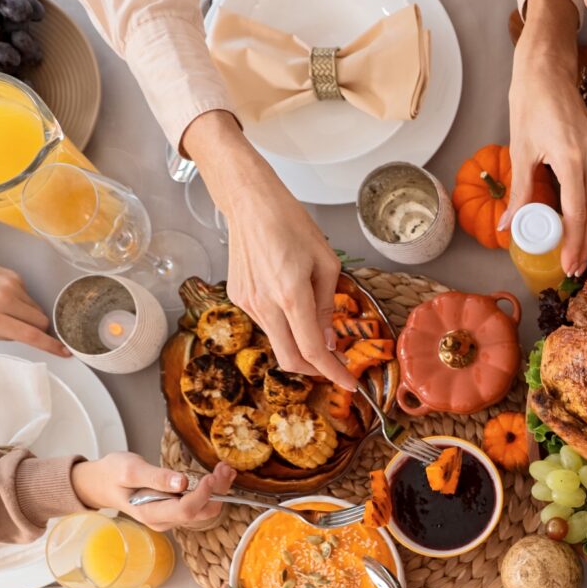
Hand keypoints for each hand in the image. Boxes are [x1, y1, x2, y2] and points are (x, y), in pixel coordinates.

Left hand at [0, 254, 67, 355]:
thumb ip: (0, 336)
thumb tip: (24, 335)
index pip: (30, 335)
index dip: (50, 346)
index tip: (65, 353)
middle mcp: (4, 300)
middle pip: (41, 321)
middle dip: (39, 330)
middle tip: (25, 330)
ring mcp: (11, 285)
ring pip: (38, 308)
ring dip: (30, 316)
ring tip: (10, 313)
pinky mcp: (14, 275)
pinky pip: (29, 296)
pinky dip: (22, 302)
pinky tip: (5, 299)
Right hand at [70, 455, 235, 530]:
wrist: (101, 483)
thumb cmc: (112, 475)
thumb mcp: (130, 470)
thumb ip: (155, 477)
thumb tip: (181, 482)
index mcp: (150, 514)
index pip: (185, 510)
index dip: (202, 495)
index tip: (211, 476)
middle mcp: (164, 520)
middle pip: (200, 512)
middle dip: (217, 491)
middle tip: (225, 468)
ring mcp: (171, 517)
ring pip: (204, 509)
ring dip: (219, 490)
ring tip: (226, 469)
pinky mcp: (176, 510)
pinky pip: (200, 504)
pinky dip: (212, 490)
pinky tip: (218, 475)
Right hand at [182, 111, 352, 388]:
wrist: (250, 203)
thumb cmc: (291, 224)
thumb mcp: (326, 263)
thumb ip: (327, 306)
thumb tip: (328, 340)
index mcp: (291, 296)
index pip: (313, 351)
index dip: (333, 372)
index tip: (349, 383)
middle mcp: (264, 305)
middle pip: (289, 358)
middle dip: (314, 370)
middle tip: (335, 366)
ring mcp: (247, 303)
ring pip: (277, 341)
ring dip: (299, 344)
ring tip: (315, 323)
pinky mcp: (237, 297)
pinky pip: (265, 323)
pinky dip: (283, 325)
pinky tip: (290, 303)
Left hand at [509, 0, 586, 275]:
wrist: (547, 71)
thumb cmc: (530, 103)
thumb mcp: (520, 150)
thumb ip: (519, 193)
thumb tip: (508, 227)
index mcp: (571, 157)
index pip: (578, 211)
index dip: (574, 242)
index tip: (567, 264)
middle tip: (575, 267)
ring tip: (580, 251)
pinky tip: (586, 223)